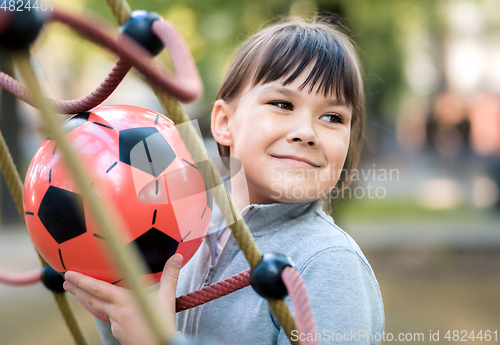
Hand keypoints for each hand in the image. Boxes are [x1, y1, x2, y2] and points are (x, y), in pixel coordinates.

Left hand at [63, 254, 182, 344]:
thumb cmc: (162, 324)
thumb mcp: (167, 298)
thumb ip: (170, 275)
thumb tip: (178, 256)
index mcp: (124, 300)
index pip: (97, 288)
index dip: (81, 280)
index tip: (68, 274)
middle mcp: (116, 311)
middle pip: (91, 299)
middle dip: (77, 289)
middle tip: (65, 282)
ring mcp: (116, 324)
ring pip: (98, 308)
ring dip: (86, 299)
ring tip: (78, 292)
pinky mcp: (119, 332)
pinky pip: (110, 318)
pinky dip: (105, 310)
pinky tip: (110, 309)